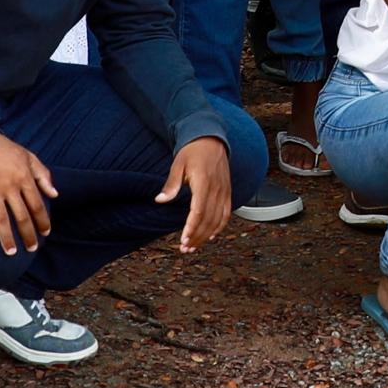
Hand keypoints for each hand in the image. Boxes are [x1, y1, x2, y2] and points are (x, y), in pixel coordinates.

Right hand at [0, 124, 58, 252]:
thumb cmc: (3, 148)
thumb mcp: (28, 156)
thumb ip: (43, 175)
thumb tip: (55, 194)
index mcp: (24, 178)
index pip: (37, 205)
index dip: (43, 221)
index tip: (45, 233)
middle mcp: (10, 185)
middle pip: (22, 216)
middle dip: (28, 235)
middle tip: (31, 249)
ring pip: (1, 219)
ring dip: (6, 238)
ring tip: (10, 252)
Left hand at [157, 135, 233, 249]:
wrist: (210, 139)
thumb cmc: (192, 152)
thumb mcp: (178, 165)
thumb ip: (171, 185)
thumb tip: (160, 200)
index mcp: (204, 182)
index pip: (199, 211)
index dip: (192, 228)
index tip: (184, 240)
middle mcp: (217, 189)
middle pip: (209, 220)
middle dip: (197, 237)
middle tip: (185, 249)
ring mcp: (224, 191)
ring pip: (218, 220)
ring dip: (206, 236)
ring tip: (194, 246)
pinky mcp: (227, 192)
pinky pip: (226, 214)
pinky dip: (219, 227)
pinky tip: (210, 236)